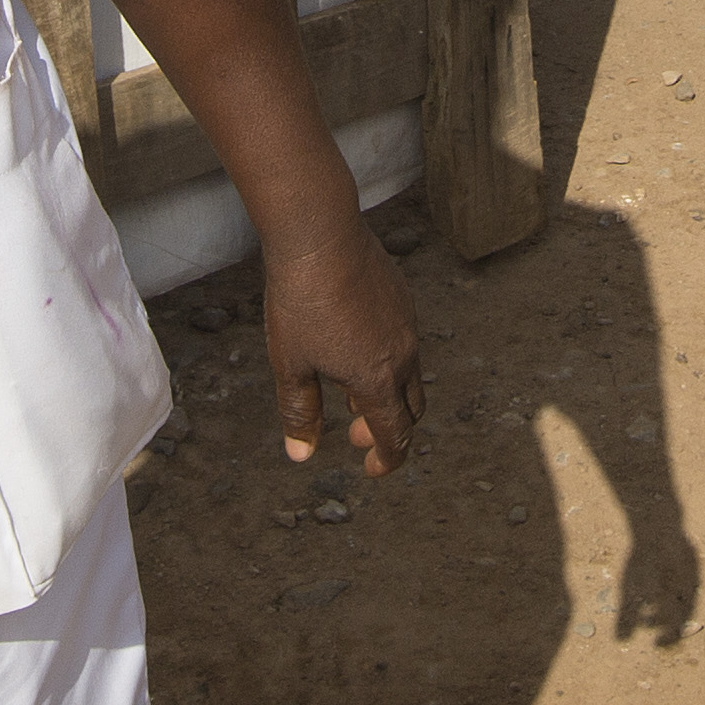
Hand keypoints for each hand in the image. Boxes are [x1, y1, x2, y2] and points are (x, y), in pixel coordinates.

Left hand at [261, 215, 423, 474]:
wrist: (320, 235)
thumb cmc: (301, 302)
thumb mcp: (291, 366)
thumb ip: (300, 412)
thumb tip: (302, 454)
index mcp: (377, 380)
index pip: (397, 436)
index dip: (387, 460)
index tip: (372, 469)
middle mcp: (402, 356)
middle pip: (412, 409)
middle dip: (389, 430)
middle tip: (356, 434)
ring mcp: (407, 324)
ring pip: (410, 374)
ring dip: (387, 394)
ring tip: (349, 391)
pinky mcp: (403, 299)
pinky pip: (405, 342)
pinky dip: (388, 362)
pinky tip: (354, 347)